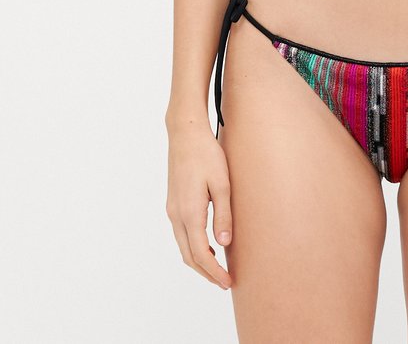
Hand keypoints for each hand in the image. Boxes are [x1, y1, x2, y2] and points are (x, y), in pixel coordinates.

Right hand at [166, 123, 233, 288]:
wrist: (185, 133)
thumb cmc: (207, 154)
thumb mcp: (222, 183)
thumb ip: (223, 215)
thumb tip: (224, 245)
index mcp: (189, 212)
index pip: (200, 254)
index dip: (214, 272)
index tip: (228, 282)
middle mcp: (176, 215)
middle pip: (188, 256)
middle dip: (206, 272)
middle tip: (225, 282)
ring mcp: (172, 210)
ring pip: (183, 247)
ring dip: (199, 261)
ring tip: (218, 269)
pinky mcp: (173, 203)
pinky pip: (181, 234)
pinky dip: (193, 247)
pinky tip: (208, 245)